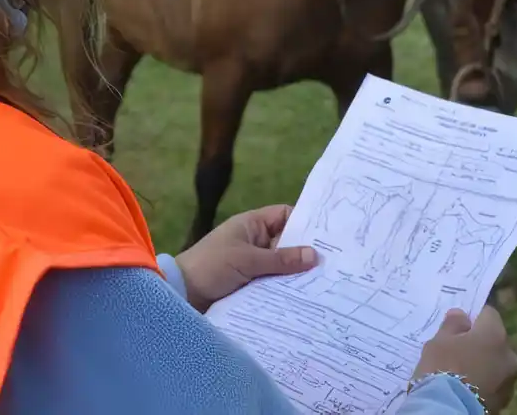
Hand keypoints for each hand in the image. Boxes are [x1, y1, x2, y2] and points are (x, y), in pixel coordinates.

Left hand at [175, 205, 317, 311]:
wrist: (180, 294)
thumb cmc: (211, 266)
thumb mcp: (247, 260)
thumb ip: (281, 259)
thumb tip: (315, 255)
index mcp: (251, 225)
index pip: (285, 216)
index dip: (305, 222)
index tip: (330, 235)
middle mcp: (254, 242)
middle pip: (287, 244)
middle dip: (306, 254)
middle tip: (336, 265)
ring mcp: (252, 265)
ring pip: (282, 268)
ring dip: (297, 276)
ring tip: (326, 285)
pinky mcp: (250, 286)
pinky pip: (273, 285)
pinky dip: (285, 291)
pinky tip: (305, 300)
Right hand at [411, 307, 516, 410]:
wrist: (448, 411)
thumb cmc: (442, 369)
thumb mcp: (439, 342)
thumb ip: (453, 325)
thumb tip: (462, 315)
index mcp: (495, 334)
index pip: (489, 314)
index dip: (474, 318)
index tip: (459, 328)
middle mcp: (510, 354)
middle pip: (496, 340)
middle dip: (482, 343)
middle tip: (460, 352)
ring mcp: (510, 379)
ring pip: (498, 363)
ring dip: (486, 364)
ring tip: (464, 373)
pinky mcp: (506, 400)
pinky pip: (496, 383)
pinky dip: (486, 383)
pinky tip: (469, 388)